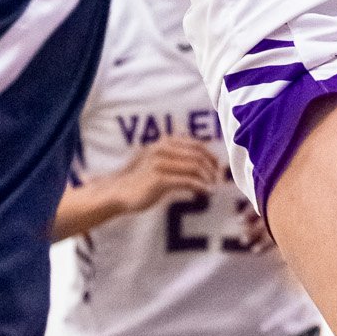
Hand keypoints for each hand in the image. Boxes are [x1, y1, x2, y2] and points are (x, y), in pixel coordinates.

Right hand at [95, 135, 223, 217]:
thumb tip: (200, 157)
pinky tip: (204, 192)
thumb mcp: (156, 160)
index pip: (196, 144)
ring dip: (207, 178)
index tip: (217, 167)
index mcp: (164, 142)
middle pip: (198, 155)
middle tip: (218, 179)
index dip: (210, 155)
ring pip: (195, 167)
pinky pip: (187, 181)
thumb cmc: (139, 178)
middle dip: (212, 167)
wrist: (118, 191)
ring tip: (212, 187)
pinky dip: (200, 186)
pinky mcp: (159, 179)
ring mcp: (161, 163)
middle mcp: (163, 148)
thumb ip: (174, 155)